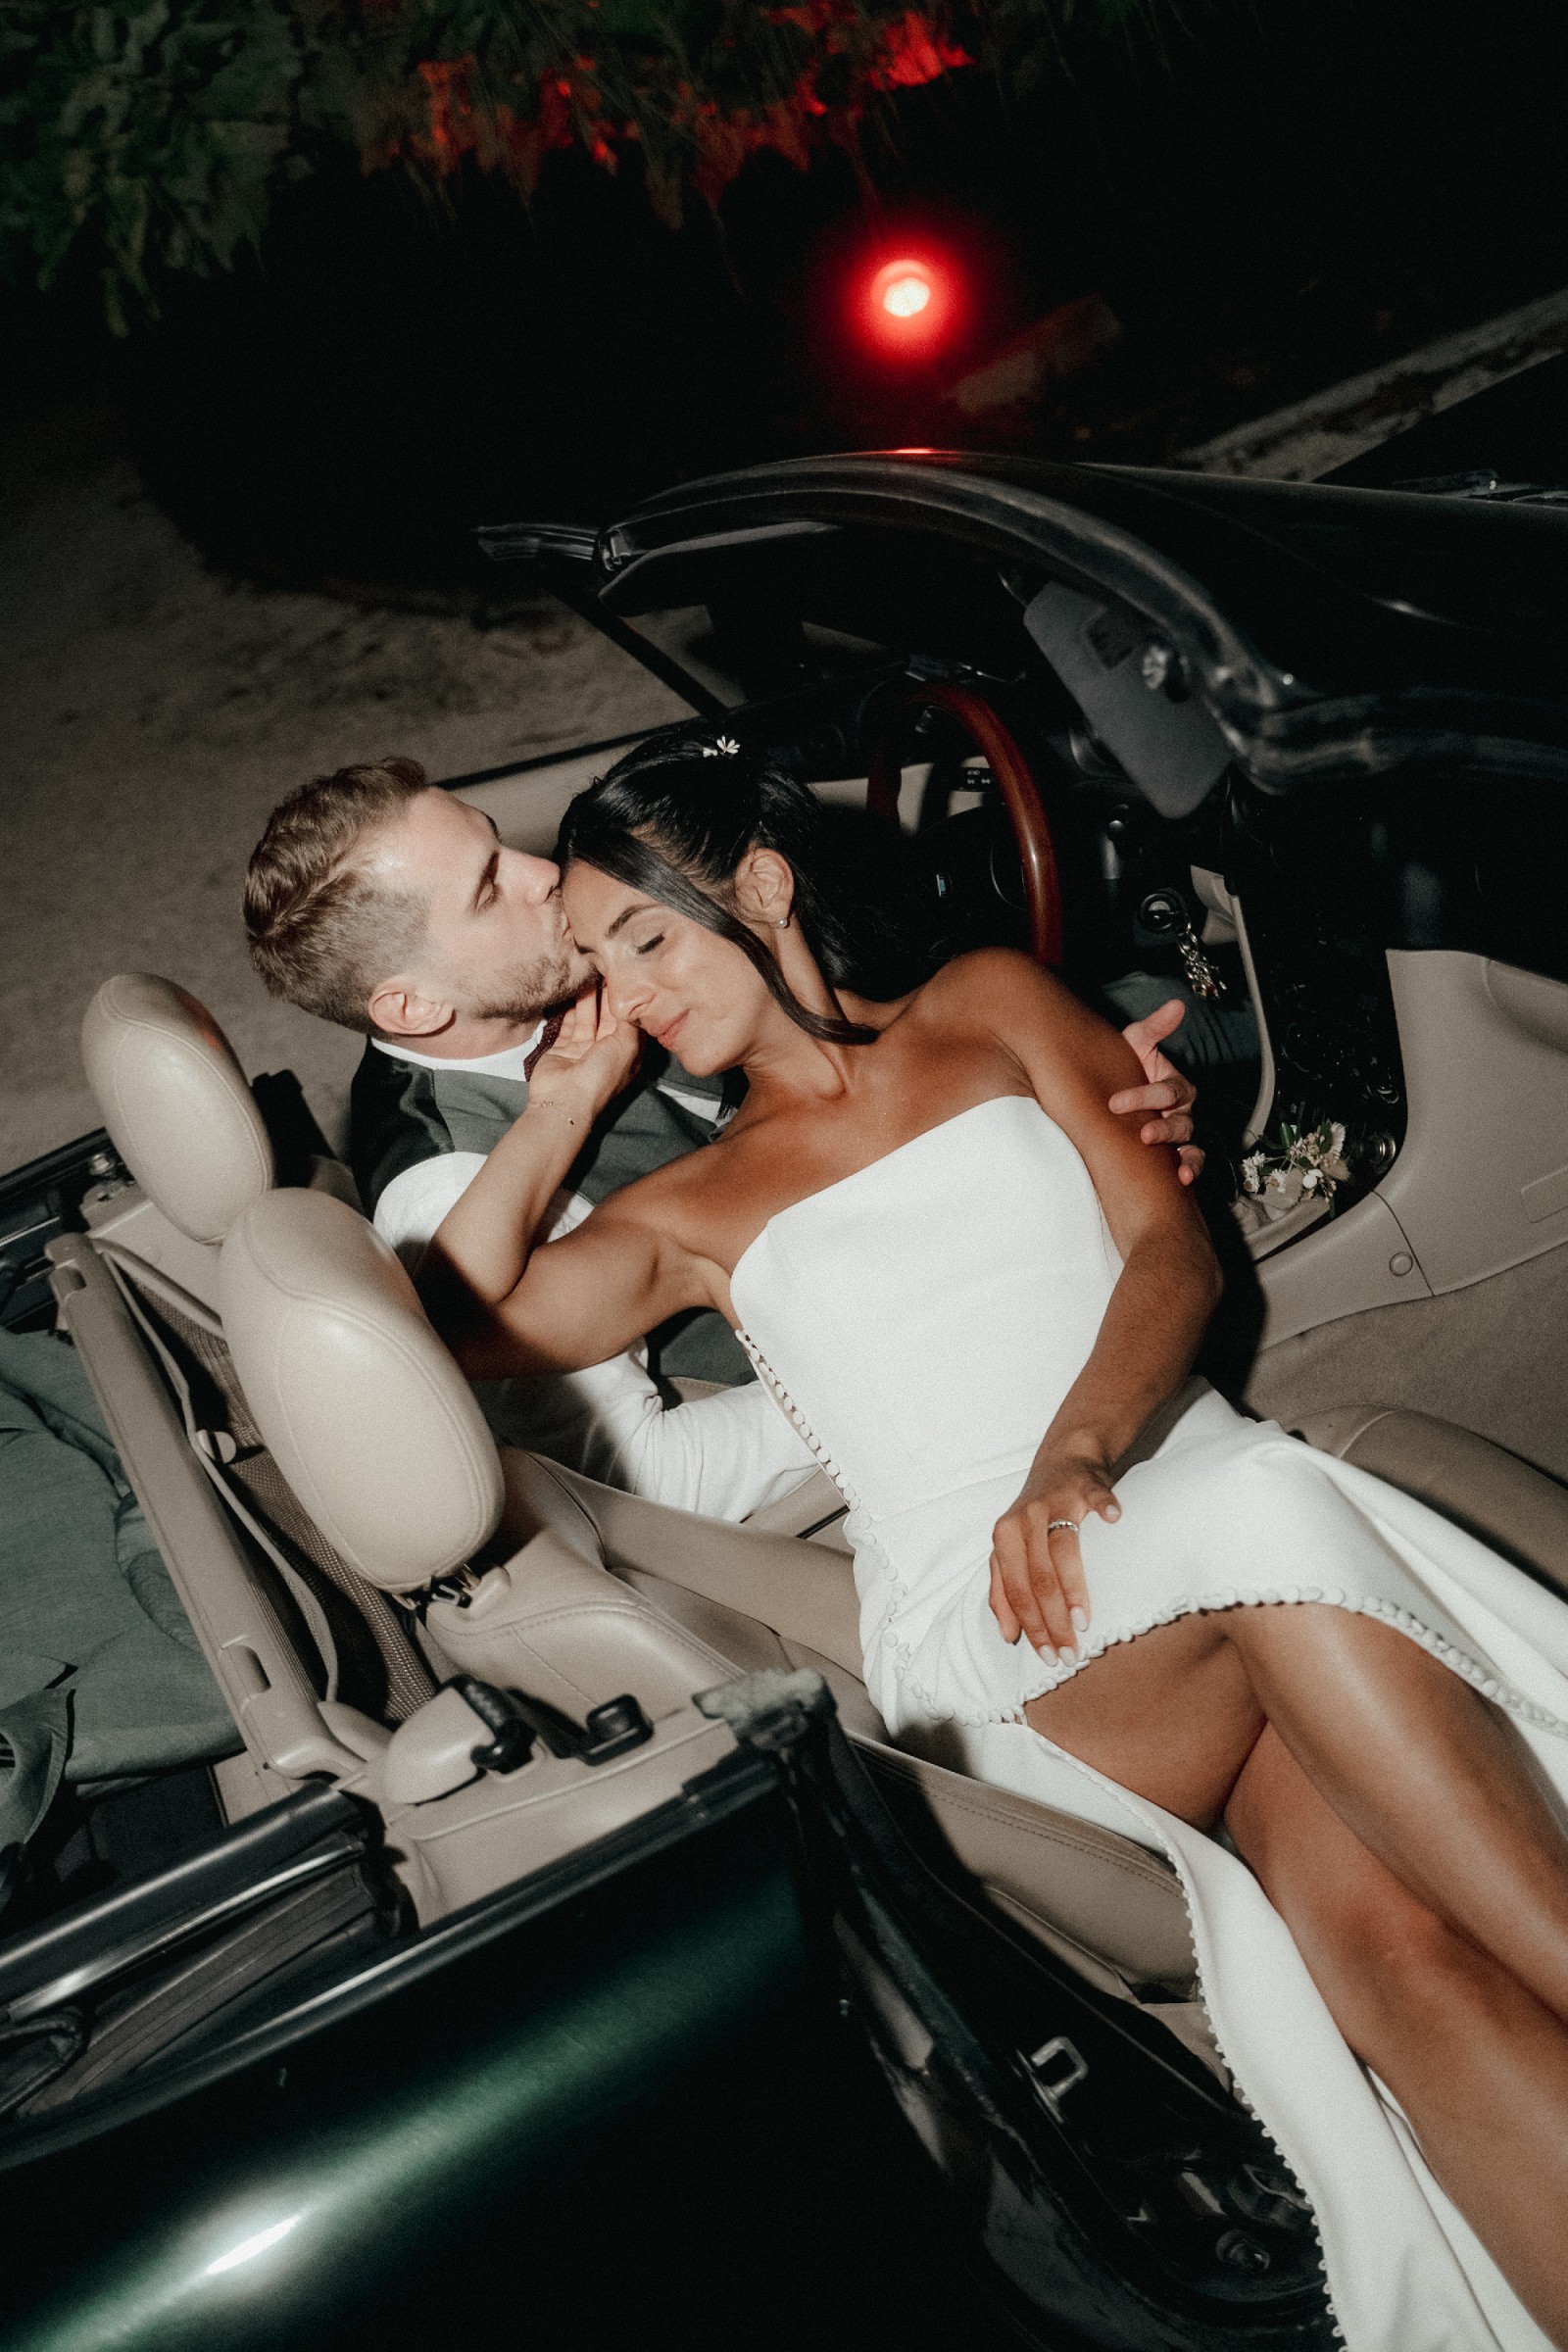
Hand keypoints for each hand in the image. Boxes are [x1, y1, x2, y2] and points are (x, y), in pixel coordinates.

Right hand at [527, 983, 640, 1125]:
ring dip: (588, 998)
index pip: (630, 1022)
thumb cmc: (601, 1075)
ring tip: (587, 973)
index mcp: (628, 1053)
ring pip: (588, 1017)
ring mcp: (584, 1049)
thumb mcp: (627, 1047)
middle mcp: (607, 1050)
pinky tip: (572, 988)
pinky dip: (569, 1007)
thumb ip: (631, 1023)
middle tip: (604, 968)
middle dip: (607, 995)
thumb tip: (633, 1003)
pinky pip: (568, 1022)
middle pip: (608, 1017)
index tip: (625, 977)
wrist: (564, 1098)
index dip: (628, 1001)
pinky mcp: (563, 1047)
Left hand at [989, 1447, 1119, 1659]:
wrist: (1064, 1459)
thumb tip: (1008, 1635)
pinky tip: (1115, 1519)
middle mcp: (1024, 1518)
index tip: (1047, 1656)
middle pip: (1036, 1577)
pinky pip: (1098, 1497)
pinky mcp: (1086, 1484)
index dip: (1030, 1624)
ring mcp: (1056, 1500)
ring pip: (1062, 1548)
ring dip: (1072, 1587)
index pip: (1015, 1589)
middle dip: (1051, 1620)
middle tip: (1069, 1653)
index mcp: (1004, 1536)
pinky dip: (1106, 1507)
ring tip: (1082, 1621)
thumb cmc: (1036, 1516)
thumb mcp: (1011, 1548)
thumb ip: (1004, 1588)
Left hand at [1113, 1000, 1202, 1184]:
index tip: (1116, 1103)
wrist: (1115, 1094)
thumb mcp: (1137, 1045)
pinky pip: (1192, 1162)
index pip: (1168, 1090)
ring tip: (1176, 1168)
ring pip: (1190, 1144)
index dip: (1145, 1096)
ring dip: (1184, 1155)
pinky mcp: (1176, 1154)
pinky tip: (1183, 1180)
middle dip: (1163, 1128)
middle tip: (1143, 1134)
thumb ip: (1155, 1028)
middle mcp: (1182, 1111)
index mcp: (1176, 1086)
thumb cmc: (1128, 1069)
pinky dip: (1191, 1170)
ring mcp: (1181, 1134)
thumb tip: (1177, 1005)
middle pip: (1181, 1120)